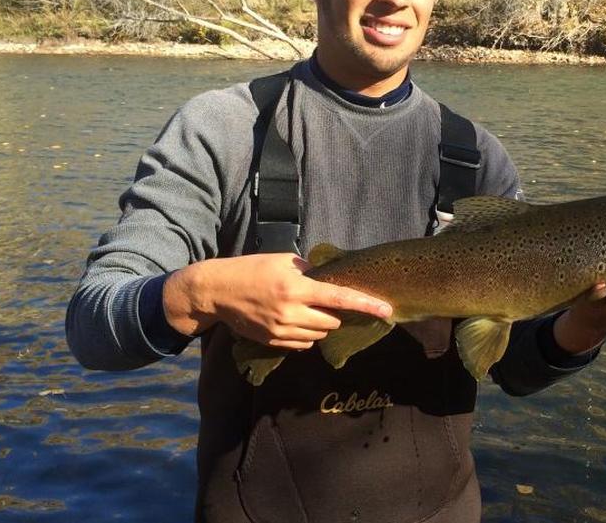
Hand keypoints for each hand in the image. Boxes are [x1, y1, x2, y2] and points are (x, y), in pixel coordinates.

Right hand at [162, 253, 391, 350]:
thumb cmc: (251, 269)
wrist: (217, 292)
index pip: (340, 298)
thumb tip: (331, 279)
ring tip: (304, 309)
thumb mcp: (282, 260)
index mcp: (296, 287)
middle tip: (322, 300)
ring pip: (319, 334)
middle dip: (334, 313)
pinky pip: (304, 344)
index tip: (387, 310)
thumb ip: (309, 271)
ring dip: (320, 323)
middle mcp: (291, 312)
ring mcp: (281, 330)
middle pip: (332, 321)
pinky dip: (306, 334)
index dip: (366, 305)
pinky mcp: (273, 342)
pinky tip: (294, 320)